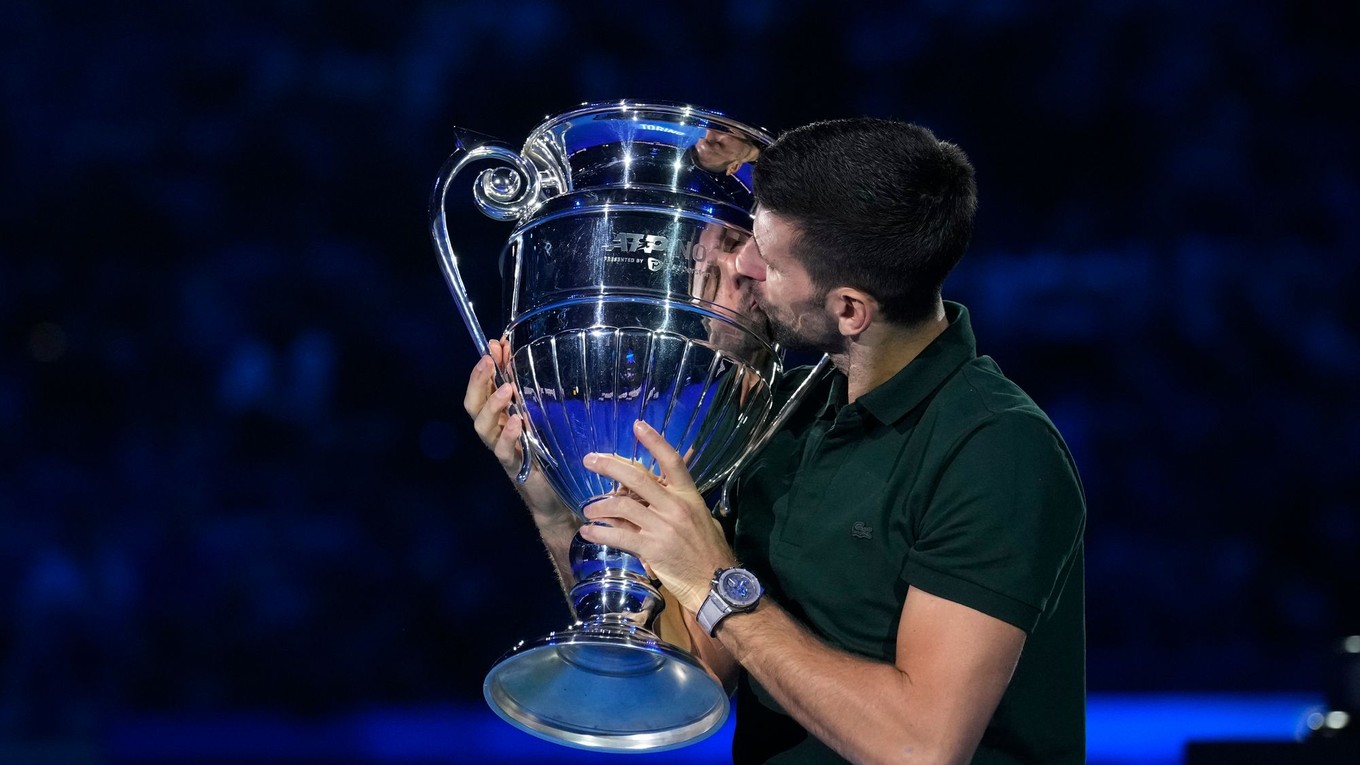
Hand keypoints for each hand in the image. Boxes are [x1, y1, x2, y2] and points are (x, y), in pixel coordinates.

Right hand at [462, 339, 571, 526]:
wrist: (557, 495)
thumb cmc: (549, 452)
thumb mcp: (540, 415)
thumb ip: (528, 388)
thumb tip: (520, 354)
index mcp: (499, 416)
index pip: (480, 388)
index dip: (483, 368)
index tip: (492, 346)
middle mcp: (495, 431)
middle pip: (473, 405)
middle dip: (479, 381)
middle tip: (489, 361)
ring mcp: (502, 449)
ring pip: (483, 427)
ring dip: (492, 405)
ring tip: (506, 389)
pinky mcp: (515, 466)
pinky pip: (504, 450)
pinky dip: (509, 435)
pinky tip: (518, 422)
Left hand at [580, 420, 735, 612]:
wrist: (715, 583)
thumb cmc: (710, 551)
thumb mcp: (701, 519)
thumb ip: (676, 505)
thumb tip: (650, 498)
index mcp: (689, 496)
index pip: (672, 461)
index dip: (654, 442)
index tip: (637, 426)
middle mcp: (674, 507)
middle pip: (637, 478)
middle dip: (610, 465)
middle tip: (590, 460)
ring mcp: (662, 527)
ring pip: (622, 506)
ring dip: (600, 506)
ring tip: (588, 509)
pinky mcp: (651, 549)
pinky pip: (619, 536)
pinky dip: (600, 533)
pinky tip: (589, 532)